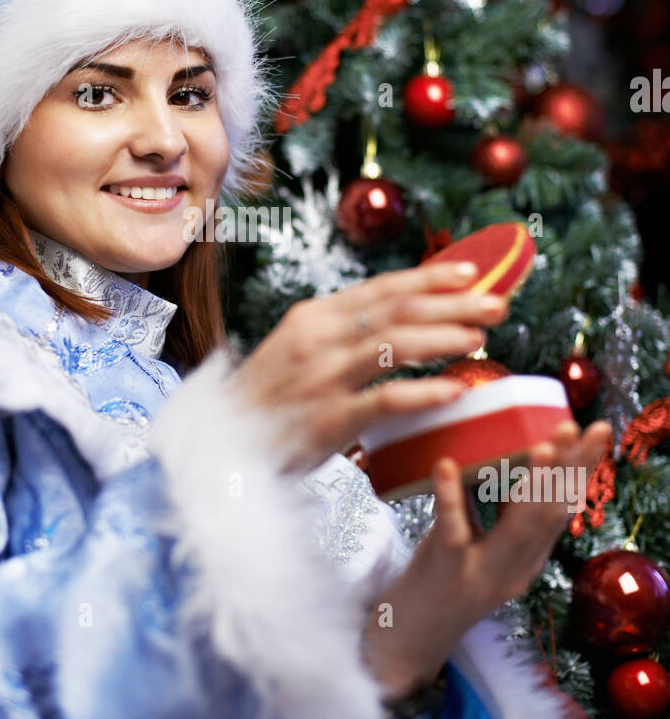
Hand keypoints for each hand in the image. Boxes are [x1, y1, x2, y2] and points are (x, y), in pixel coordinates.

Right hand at [228, 259, 509, 473]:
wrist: (221, 445)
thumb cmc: (268, 401)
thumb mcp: (298, 350)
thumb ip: (343, 333)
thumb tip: (402, 316)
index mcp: (314, 317)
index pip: (383, 288)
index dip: (431, 278)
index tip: (473, 273)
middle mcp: (318, 338)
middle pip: (398, 310)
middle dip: (453, 304)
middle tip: (497, 304)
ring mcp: (322, 377)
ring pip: (396, 345)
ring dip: (445, 337)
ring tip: (482, 338)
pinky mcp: (328, 419)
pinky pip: (386, 400)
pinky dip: (424, 392)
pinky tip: (455, 391)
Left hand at [362, 418, 612, 700]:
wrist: (408, 639)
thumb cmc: (443, 582)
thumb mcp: (482, 548)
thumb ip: (496, 513)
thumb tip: (501, 456)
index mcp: (527, 560)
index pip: (561, 510)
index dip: (579, 470)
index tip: (593, 433)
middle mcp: (514, 569)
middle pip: (550, 514)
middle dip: (571, 468)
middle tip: (583, 427)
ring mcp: (483, 571)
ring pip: (517, 527)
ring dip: (532, 483)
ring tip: (542, 445)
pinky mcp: (446, 570)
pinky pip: (452, 529)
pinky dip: (450, 495)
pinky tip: (447, 464)